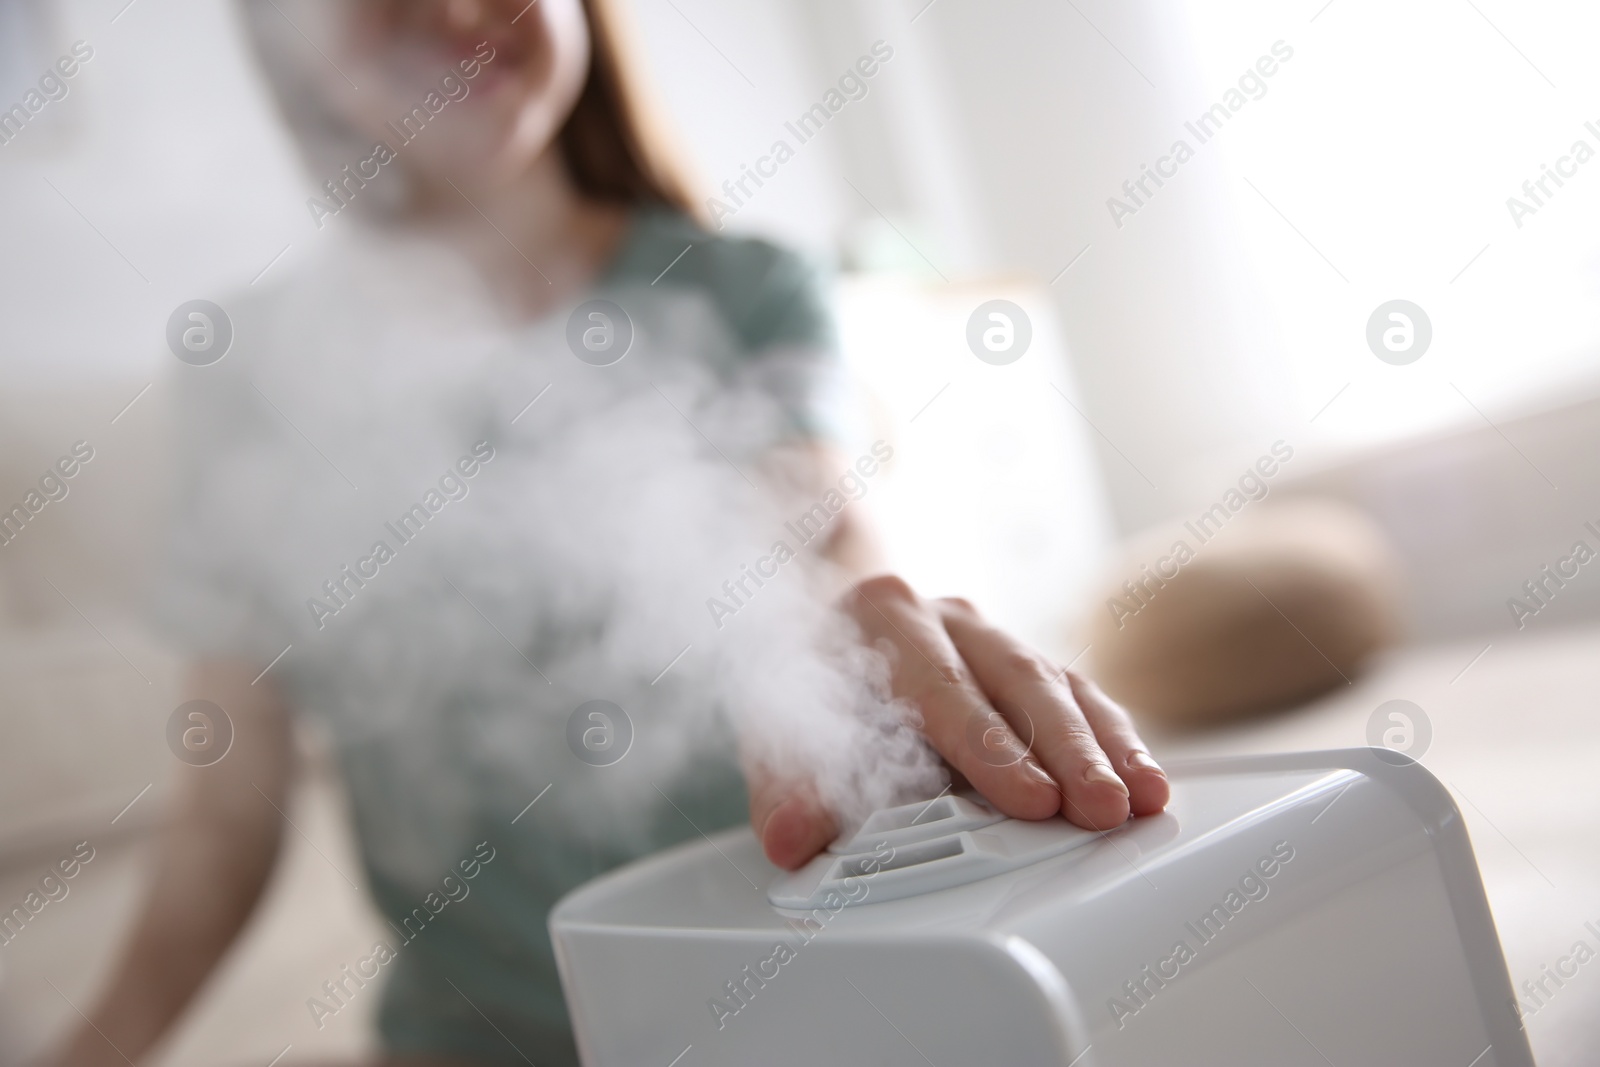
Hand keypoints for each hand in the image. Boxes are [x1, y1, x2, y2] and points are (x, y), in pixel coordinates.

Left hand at [748, 574, 1170, 869]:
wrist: (831, 629)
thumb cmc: (815, 684)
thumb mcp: (784, 730)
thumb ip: (790, 786)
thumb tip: (791, 837)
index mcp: (883, 614)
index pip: (941, 685)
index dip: (988, 746)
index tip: (1028, 798)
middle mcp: (947, 616)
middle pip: (1015, 680)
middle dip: (1063, 751)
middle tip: (1097, 808)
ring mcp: (992, 637)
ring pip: (1058, 684)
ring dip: (1102, 748)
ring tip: (1137, 801)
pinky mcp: (1027, 663)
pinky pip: (1082, 694)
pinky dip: (1115, 739)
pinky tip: (1144, 778)